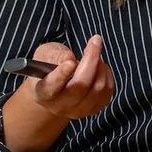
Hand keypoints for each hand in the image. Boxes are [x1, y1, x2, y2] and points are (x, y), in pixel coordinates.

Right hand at [1, 35, 113, 151]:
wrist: (56, 89)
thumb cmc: (49, 69)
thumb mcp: (46, 55)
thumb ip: (55, 55)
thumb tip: (69, 58)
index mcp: (43, 93)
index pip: (52, 86)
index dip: (62, 74)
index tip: (70, 61)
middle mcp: (60, 106)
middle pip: (80, 85)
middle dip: (91, 59)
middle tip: (95, 41)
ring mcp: (78, 110)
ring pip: (98, 87)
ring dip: (100, 65)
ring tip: (93, 56)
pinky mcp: (94, 109)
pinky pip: (108, 91)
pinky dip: (107, 74)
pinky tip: (99, 67)